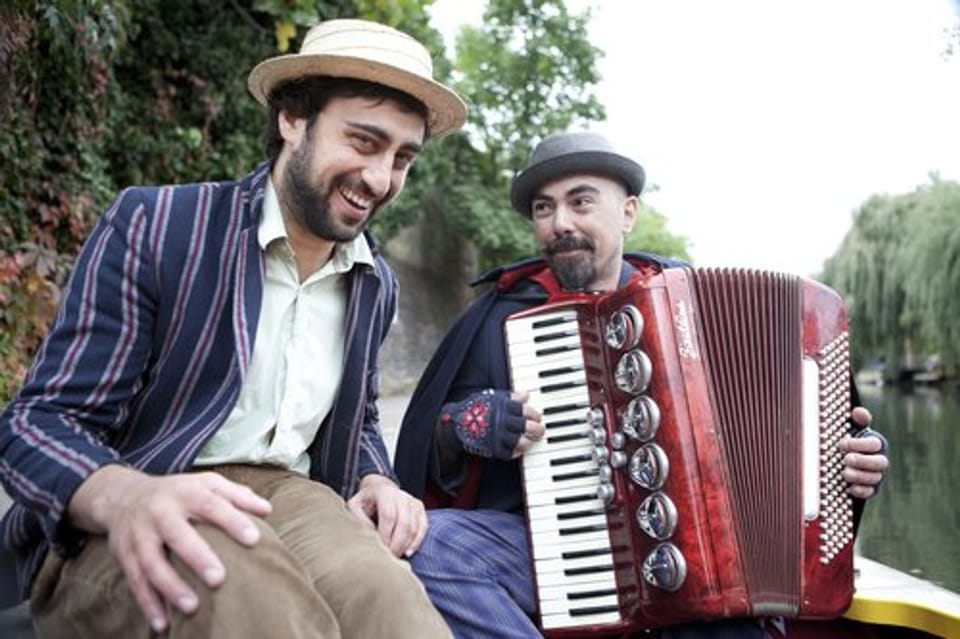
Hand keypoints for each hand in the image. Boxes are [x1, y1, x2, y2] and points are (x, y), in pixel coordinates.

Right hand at [67, 465, 271, 632]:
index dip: (232, 521)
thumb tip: (267, 510)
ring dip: (170, 587)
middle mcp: (159, 512)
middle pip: (177, 534)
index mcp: (185, 492)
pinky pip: (135, 582)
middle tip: (219, 579)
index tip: (254, 539)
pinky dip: (148, 604)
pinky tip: (163, 624)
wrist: (123, 496)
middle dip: (197, 557)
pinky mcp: (123, 555)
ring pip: (151, 563)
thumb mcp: (206, 483)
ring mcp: (139, 535)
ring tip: (192, 607)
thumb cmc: (178, 492)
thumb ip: (237, 495)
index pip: (211, 505)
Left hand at [347, 474, 427, 557]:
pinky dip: (417, 542)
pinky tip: (408, 552)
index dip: (385, 534)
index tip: (379, 548)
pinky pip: (423, 527)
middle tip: (388, 557)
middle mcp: (401, 494)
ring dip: (405, 545)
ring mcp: (412, 500)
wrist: (378, 489)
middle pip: (404, 522)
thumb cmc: (365, 502)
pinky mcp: (419, 507)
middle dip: (396, 543)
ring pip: (414, 526)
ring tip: (395, 556)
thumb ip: (359, 520)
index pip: (388, 515)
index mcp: (383, 491)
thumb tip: (370, 537)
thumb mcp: (355, 507)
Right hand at [439, 389, 542, 459]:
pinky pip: (510, 453)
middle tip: (539, 430)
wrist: (457, 423)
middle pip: (527, 427)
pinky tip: (519, 448)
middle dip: (537, 429)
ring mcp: (499, 436)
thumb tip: (526, 395)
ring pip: (522, 442)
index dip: (534, 414)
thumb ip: (511, 397)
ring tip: (530, 440)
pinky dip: (516, 451)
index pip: (526, 411)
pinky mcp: (493, 449)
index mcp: (504, 407)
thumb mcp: (493, 397)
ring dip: (528, 441)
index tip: (537, 417)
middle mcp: (503, 421)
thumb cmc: (476, 408)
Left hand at [839, 406, 889, 498]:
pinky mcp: (871, 489)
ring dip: (859, 476)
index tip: (842, 444)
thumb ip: (858, 422)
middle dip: (862, 461)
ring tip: (844, 473)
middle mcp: (880, 460)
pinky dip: (860, 490)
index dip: (859, 444)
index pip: (874, 444)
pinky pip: (870, 492)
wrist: (850, 463)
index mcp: (877, 444)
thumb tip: (858, 411)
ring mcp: (877, 475)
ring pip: (874, 478)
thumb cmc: (853, 444)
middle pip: (879, 463)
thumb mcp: (855, 430)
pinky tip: (849, 487)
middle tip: (845, 459)